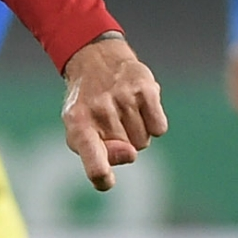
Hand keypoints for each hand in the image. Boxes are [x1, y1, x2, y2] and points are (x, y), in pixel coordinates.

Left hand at [60, 33, 165, 191]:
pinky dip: (153, 123)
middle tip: (112, 122)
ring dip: (137, 132)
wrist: (95, 60)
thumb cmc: (87, 106)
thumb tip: (130, 154)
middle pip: (129, 153)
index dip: (101, 174)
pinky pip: (159, 128)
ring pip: (143, 141)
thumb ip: (96, 154)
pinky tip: (140, 106)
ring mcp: (123, 98)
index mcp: (77, 124)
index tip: (106, 178)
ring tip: (123, 111)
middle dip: (123, 144)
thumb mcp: (79, 129)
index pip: (92, 157)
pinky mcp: (145, 88)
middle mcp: (99, 110)